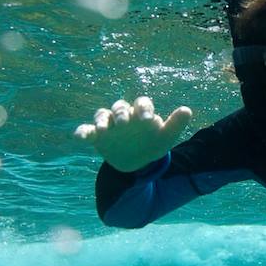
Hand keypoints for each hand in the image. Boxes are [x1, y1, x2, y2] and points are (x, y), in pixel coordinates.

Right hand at [72, 96, 193, 172]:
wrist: (136, 162)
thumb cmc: (152, 144)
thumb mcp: (165, 138)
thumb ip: (175, 124)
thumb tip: (187, 110)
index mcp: (141, 112)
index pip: (142, 103)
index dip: (144, 109)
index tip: (148, 120)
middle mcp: (124, 115)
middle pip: (120, 106)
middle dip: (121, 113)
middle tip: (124, 123)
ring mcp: (109, 124)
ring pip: (102, 115)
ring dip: (101, 120)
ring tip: (102, 128)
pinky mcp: (97, 136)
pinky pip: (87, 130)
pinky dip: (82, 132)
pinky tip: (79, 136)